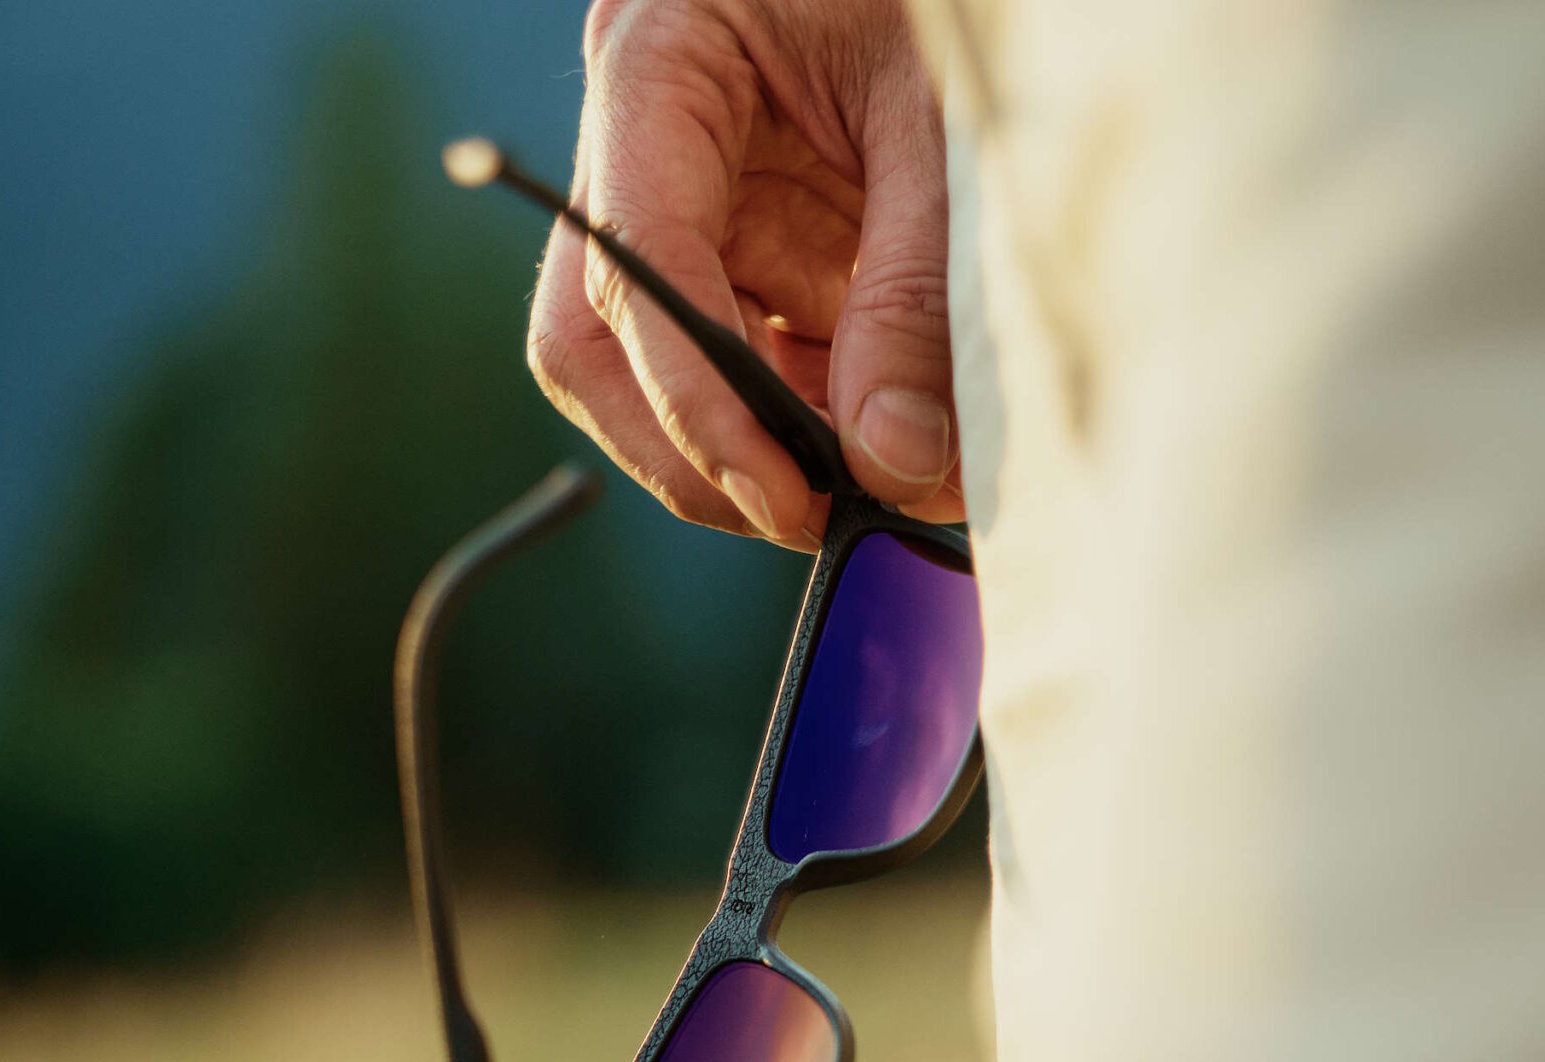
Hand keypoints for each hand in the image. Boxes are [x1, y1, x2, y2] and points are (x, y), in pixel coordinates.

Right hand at [529, 0, 961, 546]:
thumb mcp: (944, 121)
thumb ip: (914, 290)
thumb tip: (889, 460)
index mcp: (657, 61)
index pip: (631, 260)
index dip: (693, 398)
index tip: (780, 492)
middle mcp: (642, 139)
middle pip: (600, 341)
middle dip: (699, 448)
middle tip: (817, 517)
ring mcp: (690, 194)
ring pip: (663, 368)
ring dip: (758, 444)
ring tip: (875, 487)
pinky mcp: (750, 236)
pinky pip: (751, 352)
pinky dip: (809, 413)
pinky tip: (883, 440)